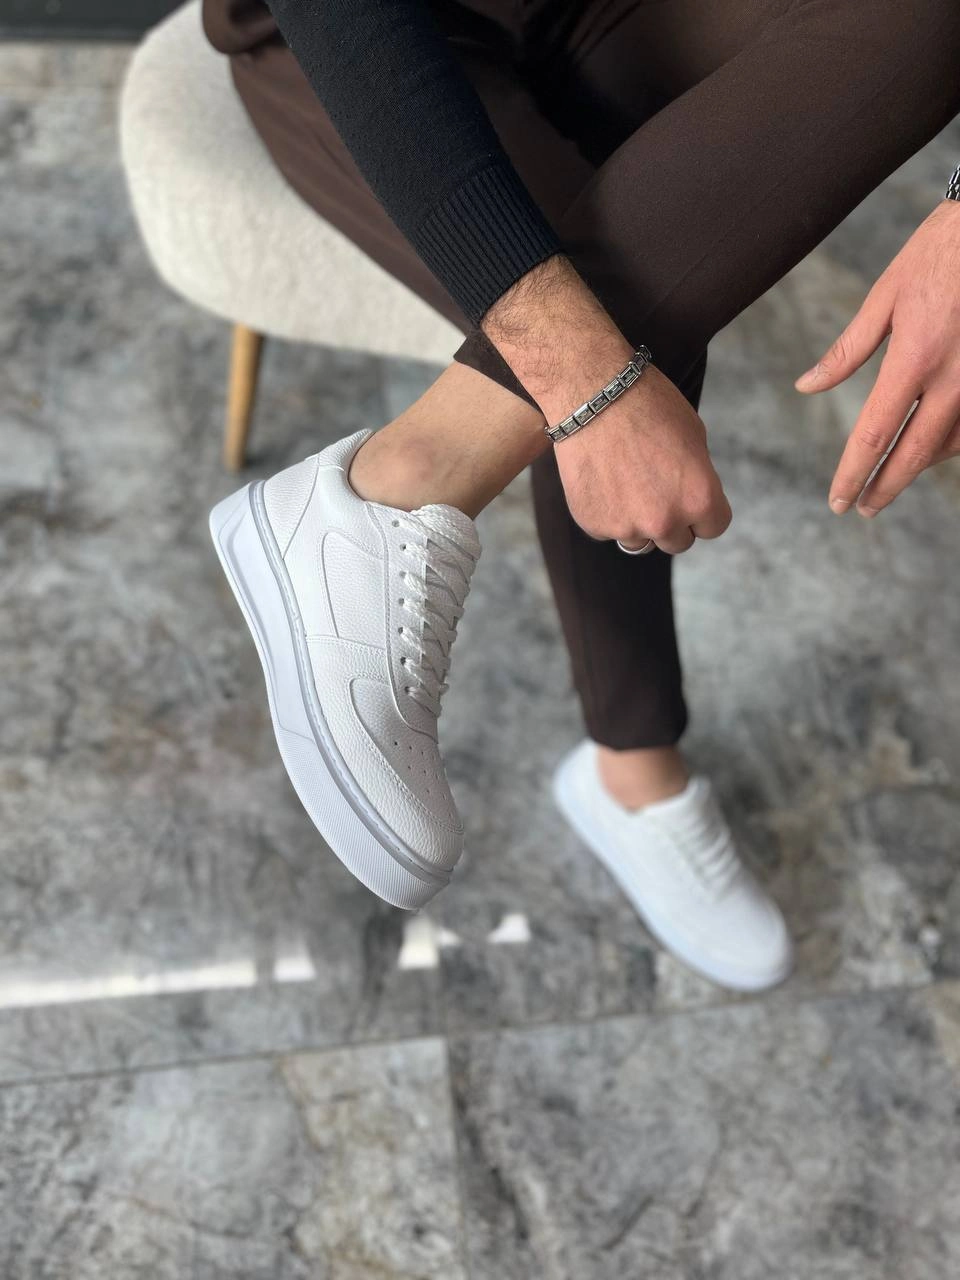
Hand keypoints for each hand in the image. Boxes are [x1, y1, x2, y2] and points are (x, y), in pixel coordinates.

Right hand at [482, 256, 731, 552]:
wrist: (591, 394)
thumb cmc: (647, 404)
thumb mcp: (694, 436)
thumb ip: (697, 477)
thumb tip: (691, 497)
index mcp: (699, 499)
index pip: (713, 527)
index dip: (704, 510)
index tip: (690, 497)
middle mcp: (665, 521)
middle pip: (678, 541)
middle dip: (671, 520)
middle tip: (655, 490)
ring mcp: (626, 527)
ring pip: (640, 541)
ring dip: (637, 522)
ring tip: (624, 483)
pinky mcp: (593, 525)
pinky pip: (607, 529)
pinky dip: (605, 512)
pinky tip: (601, 478)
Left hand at [795, 199, 959, 516]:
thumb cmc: (941, 251)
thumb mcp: (886, 294)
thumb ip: (847, 350)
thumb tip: (806, 387)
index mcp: (915, 357)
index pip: (875, 434)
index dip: (854, 474)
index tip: (838, 500)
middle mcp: (955, 377)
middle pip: (915, 453)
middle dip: (885, 487)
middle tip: (861, 510)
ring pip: (951, 444)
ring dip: (918, 466)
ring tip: (889, 479)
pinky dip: (950, 442)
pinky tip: (930, 447)